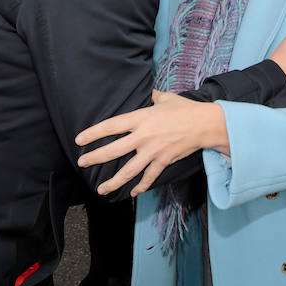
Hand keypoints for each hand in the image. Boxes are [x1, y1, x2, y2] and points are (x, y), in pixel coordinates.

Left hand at [75, 91, 227, 196]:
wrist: (205, 124)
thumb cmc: (184, 108)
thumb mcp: (165, 97)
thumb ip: (151, 96)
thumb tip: (145, 92)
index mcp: (141, 118)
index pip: (112, 126)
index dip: (94, 133)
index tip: (80, 139)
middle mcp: (144, 136)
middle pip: (114, 150)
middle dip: (96, 157)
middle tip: (82, 162)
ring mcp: (153, 151)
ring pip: (129, 170)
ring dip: (113, 181)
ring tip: (100, 189)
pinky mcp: (163, 161)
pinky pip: (149, 177)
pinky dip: (140, 186)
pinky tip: (132, 192)